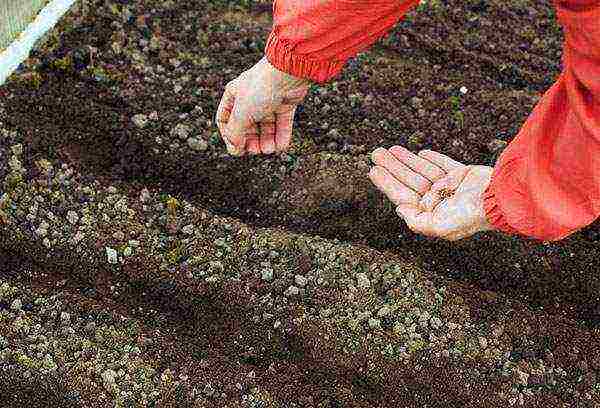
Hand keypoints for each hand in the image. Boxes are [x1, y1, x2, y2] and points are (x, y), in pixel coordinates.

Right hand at [215, 56, 311, 155]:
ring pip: (265, 128)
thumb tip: (234, 150)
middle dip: (251, 141)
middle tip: (256, 151)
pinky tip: (281, 147)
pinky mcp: (285, 105)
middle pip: (247, 127)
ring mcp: (269, 102)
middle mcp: (250, 99)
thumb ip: (235, 133)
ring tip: (270, 149)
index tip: (237, 148)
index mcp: (234, 96)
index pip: (225, 121)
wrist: (288, 72)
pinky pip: (281, 125)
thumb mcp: (242, 112)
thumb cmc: (261, 88)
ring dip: (267, 142)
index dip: (229, 137)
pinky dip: (281, 137)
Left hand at [368, 145, 494, 240]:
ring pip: (422, 171)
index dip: (386, 183)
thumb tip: (399, 209)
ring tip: (390, 149)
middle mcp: (438, 201)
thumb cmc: (471, 216)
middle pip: (409, 181)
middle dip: (392, 167)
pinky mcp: (463, 175)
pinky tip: (419, 153)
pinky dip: (431, 158)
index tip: (373, 170)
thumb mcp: (439, 226)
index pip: (402, 196)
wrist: (501, 199)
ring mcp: (451, 187)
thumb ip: (416, 221)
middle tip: (376, 153)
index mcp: (430, 214)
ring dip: (406, 159)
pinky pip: (443, 165)